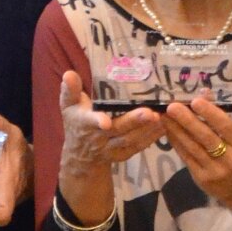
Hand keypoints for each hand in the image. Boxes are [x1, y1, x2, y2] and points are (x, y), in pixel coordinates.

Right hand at [54, 70, 162, 224]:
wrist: (80, 156)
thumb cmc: (76, 123)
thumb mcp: (68, 106)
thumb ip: (70, 90)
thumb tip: (69, 74)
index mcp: (85, 124)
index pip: (90, 122)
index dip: (98, 122)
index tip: (105, 123)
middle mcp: (98, 138)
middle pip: (118, 130)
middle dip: (133, 122)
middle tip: (150, 113)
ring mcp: (111, 149)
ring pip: (131, 140)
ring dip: (147, 130)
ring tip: (161, 116)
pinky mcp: (122, 155)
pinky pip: (137, 147)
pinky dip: (151, 138)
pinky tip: (163, 126)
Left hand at [161, 97, 231, 220]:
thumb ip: (221, 120)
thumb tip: (202, 93)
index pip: (225, 126)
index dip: (210, 113)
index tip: (195, 101)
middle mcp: (231, 158)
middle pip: (206, 137)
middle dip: (187, 120)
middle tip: (172, 107)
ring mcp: (215, 170)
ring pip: (193, 147)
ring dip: (177, 131)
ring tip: (165, 117)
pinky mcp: (202, 179)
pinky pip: (187, 157)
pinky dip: (177, 143)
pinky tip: (169, 132)